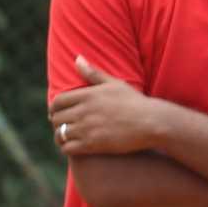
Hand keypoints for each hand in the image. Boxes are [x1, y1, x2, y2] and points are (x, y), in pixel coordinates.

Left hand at [48, 58, 171, 157]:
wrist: (153, 123)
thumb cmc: (136, 102)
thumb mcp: (115, 84)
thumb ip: (93, 73)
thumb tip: (77, 58)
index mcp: (87, 95)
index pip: (58, 102)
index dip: (54, 108)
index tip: (57, 113)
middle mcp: (84, 111)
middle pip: (57, 118)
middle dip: (58, 122)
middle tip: (64, 126)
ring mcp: (87, 128)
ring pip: (60, 134)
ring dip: (61, 136)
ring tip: (67, 138)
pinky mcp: (92, 145)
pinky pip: (67, 148)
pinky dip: (66, 148)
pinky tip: (73, 148)